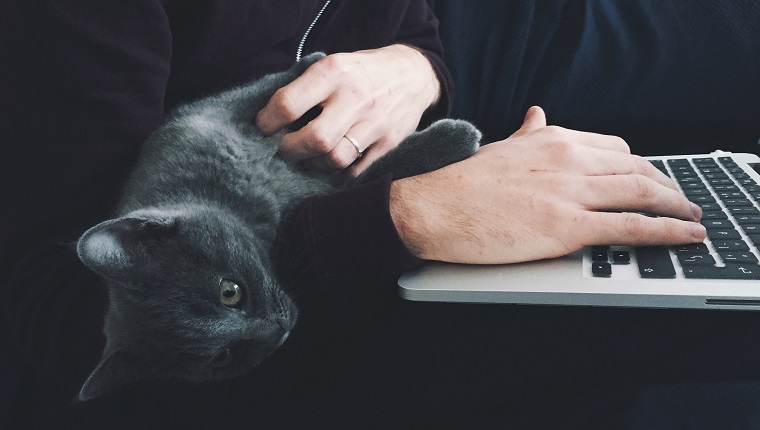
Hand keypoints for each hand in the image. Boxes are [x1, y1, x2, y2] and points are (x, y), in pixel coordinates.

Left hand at [256, 44, 439, 176]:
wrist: (414, 74)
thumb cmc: (362, 71)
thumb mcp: (334, 63)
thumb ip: (306, 87)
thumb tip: (270, 117)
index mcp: (334, 72)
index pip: (288, 104)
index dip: (267, 122)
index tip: (263, 128)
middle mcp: (355, 97)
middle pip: (314, 139)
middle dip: (290, 150)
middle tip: (284, 150)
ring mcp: (375, 123)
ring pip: (335, 159)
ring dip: (313, 165)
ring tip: (307, 159)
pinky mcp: (388, 143)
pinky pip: (355, 171)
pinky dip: (336, 174)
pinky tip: (329, 166)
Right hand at [389, 106, 705, 263]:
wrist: (430, 207)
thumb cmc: (459, 184)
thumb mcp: (500, 148)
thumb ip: (527, 133)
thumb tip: (537, 115)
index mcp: (552, 139)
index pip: (616, 147)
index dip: (640, 167)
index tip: (650, 180)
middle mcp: (569, 157)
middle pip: (637, 167)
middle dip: (665, 186)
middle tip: (679, 202)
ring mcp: (570, 191)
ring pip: (643, 191)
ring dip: (676, 206)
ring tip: (691, 218)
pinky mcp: (567, 225)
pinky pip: (632, 226)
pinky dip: (668, 230)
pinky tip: (684, 235)